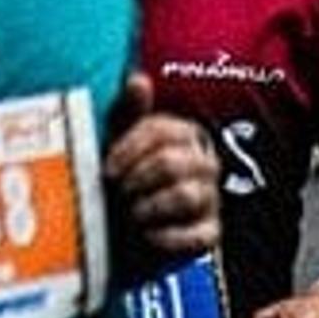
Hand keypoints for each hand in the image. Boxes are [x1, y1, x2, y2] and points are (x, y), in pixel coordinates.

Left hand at [103, 75, 219, 262]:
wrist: (125, 226)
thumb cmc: (122, 174)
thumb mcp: (119, 140)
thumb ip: (129, 110)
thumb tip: (138, 80)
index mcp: (184, 134)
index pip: (162, 131)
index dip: (129, 149)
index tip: (107, 169)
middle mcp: (205, 164)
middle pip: (172, 163)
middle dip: (136, 179)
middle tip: (117, 192)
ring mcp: (212, 198)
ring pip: (185, 196)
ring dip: (148, 207)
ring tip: (129, 213)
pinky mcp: (211, 233)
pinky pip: (196, 235)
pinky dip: (166, 237)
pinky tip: (146, 235)